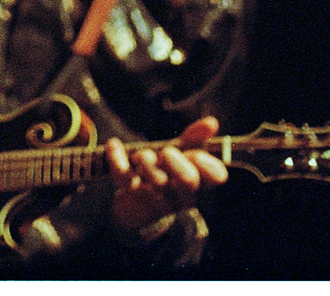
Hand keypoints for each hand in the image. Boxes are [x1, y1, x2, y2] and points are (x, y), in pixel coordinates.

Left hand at [105, 115, 227, 234]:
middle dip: (178, 163)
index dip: (208, 164)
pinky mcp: (133, 194)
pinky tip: (114, 144)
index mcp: (200, 181)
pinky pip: (124, 179)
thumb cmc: (167, 174)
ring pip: (157, 182)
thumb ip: (194, 139)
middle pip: (188, 181)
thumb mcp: (181, 156)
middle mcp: (182, 192)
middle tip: (166, 152)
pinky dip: (117, 158)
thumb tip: (212, 122)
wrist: (139, 207)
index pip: (215, 176)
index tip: (195, 154)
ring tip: (142, 154)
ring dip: (148, 162)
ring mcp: (158, 196)